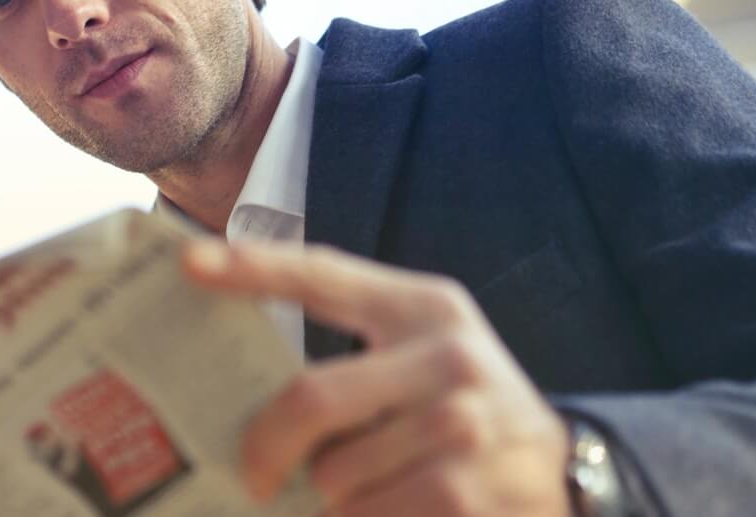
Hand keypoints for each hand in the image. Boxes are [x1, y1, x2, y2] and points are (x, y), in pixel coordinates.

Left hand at [182, 239, 570, 516]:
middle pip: (313, 398)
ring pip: (336, 474)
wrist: (566, 472)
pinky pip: (368, 516)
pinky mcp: (469, 494)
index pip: (323, 275)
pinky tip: (375, 514)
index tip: (189, 264)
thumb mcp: (423, 355)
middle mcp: (449, 355)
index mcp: (423, 306)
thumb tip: (252, 394)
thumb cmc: (466, 408)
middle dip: (266, 447)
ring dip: (324, 500)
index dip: (253, 268)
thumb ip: (355, 356)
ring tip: (341, 498)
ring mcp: (464, 426)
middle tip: (254, 474)